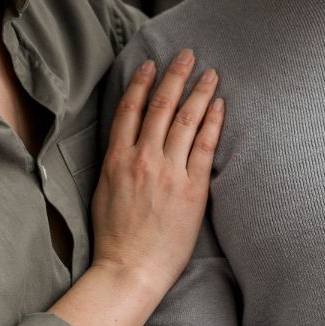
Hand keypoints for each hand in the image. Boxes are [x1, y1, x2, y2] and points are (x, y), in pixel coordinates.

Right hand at [90, 50, 223, 296]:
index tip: (150, 64)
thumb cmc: (115, 238)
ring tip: (210, 74)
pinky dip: (213, 122)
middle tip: (187, 55)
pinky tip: (220, 105)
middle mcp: (142, 160)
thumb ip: (118, 164)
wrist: (129, 270)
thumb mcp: (104, 192)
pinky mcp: (192, 189)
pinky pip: (204, 147)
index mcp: (116, 160)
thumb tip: (128, 145)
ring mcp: (168, 173)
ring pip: (185, 121)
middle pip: (160, 107)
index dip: (141, 83)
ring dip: (199, 93)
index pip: (130, 110)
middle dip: (174, 77)